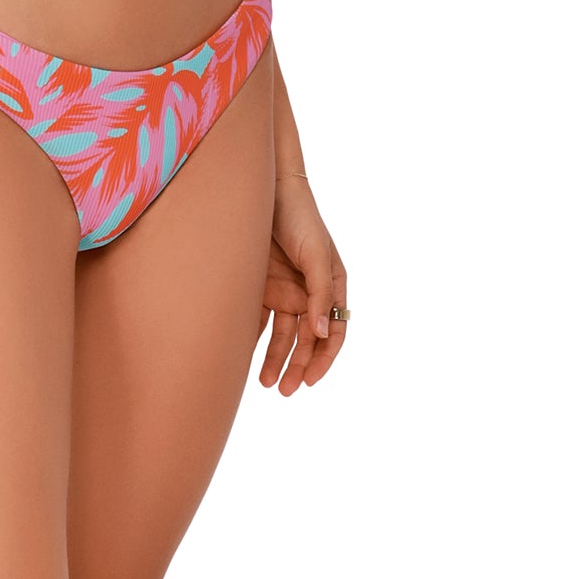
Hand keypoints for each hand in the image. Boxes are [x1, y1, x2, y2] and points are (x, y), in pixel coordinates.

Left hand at [257, 175, 347, 395]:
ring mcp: (285, 288)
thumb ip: (319, 293)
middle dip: (299, 366)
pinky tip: (244, 357)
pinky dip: (255, 339)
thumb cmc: (300, 217)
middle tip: (286, 391)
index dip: (324, 358)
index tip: (310, 380)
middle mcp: (309, 291)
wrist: (266, 188)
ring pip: (283, 334)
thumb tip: (321, 334)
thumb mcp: (316, 254)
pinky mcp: (261, 284)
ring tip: (267, 383)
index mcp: (331, 285)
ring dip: (277, 359)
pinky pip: (260, 318)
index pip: (333, 331)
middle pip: (306, 339)